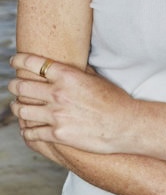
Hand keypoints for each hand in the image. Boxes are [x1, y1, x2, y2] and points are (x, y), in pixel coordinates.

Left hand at [9, 53, 134, 153]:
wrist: (124, 124)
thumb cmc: (113, 99)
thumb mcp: (94, 78)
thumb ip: (74, 72)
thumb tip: (61, 66)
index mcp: (67, 76)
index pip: (34, 63)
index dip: (19, 60)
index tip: (14, 60)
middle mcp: (58, 93)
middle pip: (22, 86)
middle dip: (13, 85)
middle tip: (12, 85)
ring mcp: (56, 115)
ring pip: (22, 110)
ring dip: (16, 107)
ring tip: (16, 106)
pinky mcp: (57, 134)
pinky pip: (31, 132)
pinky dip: (26, 130)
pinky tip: (26, 128)